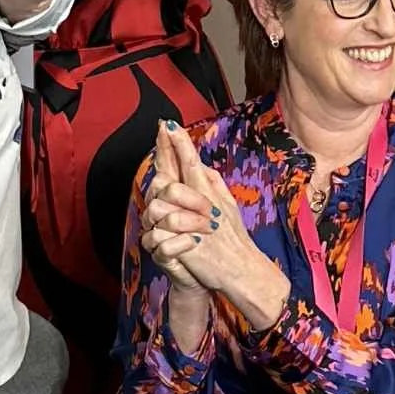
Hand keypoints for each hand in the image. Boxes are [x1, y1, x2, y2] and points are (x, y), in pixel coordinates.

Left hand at [142, 123, 287, 328]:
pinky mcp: (185, 245)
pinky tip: (163, 242)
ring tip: (161, 222)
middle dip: (155, 184)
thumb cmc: (232, 238)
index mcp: (209, 192)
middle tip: (158, 184)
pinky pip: (157, 235)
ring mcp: (192, 224)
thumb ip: (213, 184)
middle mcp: (201, 203)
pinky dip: (156, 239)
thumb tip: (200, 165)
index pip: (191, 161)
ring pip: (156, 208)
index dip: (179, 142)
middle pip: (166, 180)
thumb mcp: (227, 206)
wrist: (241, 269)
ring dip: (153, 214)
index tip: (167, 124)